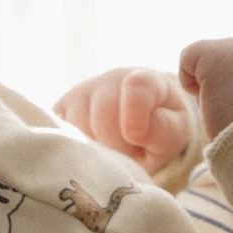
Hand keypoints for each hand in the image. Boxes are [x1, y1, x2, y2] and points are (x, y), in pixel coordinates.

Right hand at [54, 61, 195, 177]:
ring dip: (96, 150)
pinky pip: (59, 133)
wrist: (140, 128)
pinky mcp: (60, 110)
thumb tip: (133, 132)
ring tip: (111, 151)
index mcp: (145, 80)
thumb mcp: (174, 133)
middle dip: (117, 144)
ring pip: (79, 127)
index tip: (135, 136)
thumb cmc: (160, 130)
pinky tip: (91, 151)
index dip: (134, 114)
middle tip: (129, 153)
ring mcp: (81, 93)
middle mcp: (110, 79)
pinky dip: (74, 149)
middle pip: (104, 114)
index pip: (137, 86)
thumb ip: (161, 131)